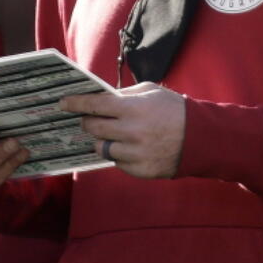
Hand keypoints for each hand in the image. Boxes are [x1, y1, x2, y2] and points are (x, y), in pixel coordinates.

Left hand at [60, 82, 184, 178]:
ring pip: (102, 147)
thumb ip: (124, 95)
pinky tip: (131, 147)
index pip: (94, 105)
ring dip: (103, 140)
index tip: (62, 103)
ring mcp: (135, 153)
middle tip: (89, 119)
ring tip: (114, 134)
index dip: (75, 103)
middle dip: (88, 122)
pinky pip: (117, 162)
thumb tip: (100, 98)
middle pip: (93, 127)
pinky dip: (119, 154)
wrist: (200, 138)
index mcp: (133, 108)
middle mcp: (131, 131)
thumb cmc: (173, 110)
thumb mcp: (150, 92)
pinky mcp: (140, 170)